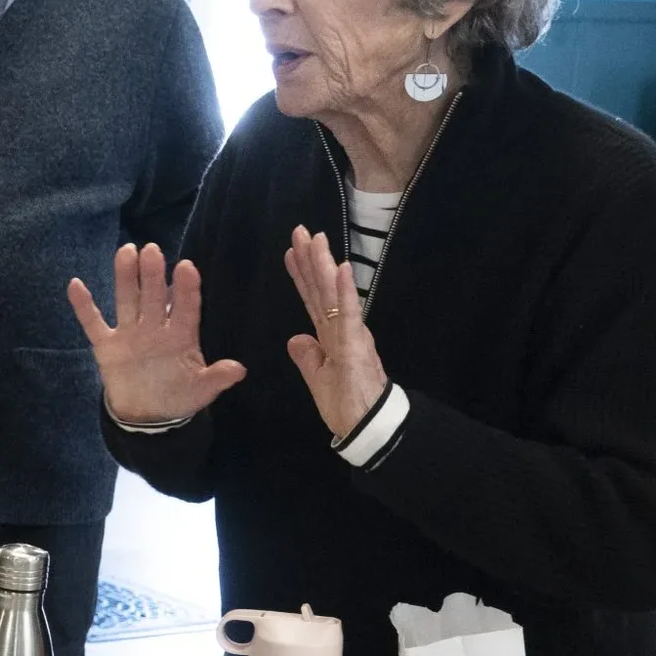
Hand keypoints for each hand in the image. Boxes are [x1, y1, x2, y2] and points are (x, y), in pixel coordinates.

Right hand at [66, 243, 244, 424]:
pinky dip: (84, 306)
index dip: (186, 290)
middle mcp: (155, 328)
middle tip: (152, 250)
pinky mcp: (106, 345)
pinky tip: (75, 284)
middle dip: (153, 274)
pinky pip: (93, 322)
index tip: (186, 268)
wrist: (147, 415)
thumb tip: (239, 370)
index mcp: (180, 336)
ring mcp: (129, 334)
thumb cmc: (178, 396)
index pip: (185, 308)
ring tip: (126, 251)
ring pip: (127, 300)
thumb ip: (215, 378)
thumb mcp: (200, 390)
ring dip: (125, 277)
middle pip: (153, 297)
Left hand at [281, 227, 388, 439]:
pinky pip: (350, 314)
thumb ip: (308, 357)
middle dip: (311, 259)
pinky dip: (346, 291)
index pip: (313, 299)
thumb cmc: (345, 404)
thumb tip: (297, 338)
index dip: (302, 275)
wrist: (364, 425)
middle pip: (321, 289)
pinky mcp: (356, 345)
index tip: (291, 251)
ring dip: (325, 265)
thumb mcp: (318, 378)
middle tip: (299, 230)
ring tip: (317, 238)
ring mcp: (349, 334)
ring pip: (334, 294)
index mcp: (330, 335)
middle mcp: (340, 328)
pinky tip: (342, 268)